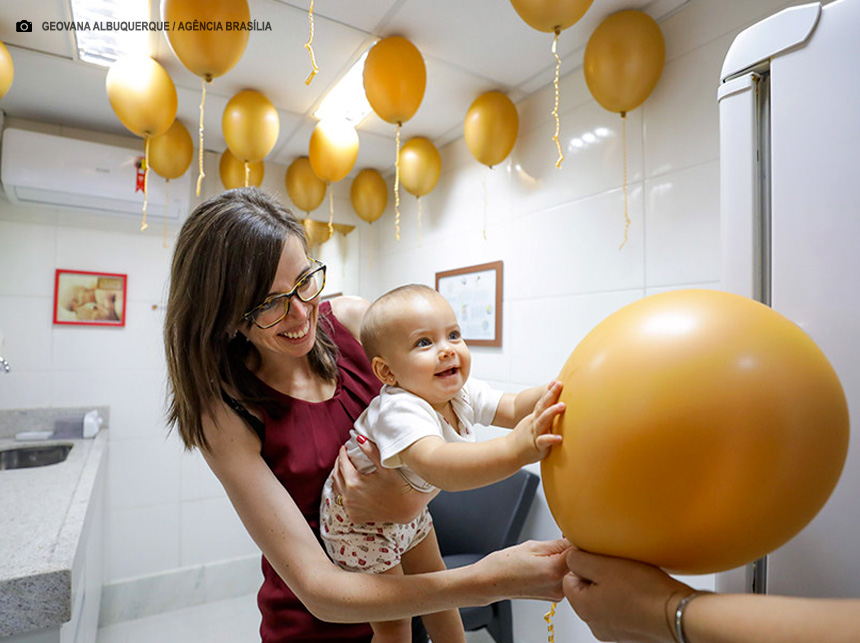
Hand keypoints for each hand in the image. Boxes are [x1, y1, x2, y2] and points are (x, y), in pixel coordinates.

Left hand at [332, 437, 434, 523]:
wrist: (405, 508)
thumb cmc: (398, 486)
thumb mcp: (385, 467)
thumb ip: (371, 452)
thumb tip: (359, 438)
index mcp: (354, 483)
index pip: (342, 463)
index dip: (343, 453)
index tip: (345, 447)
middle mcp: (348, 497)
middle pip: (336, 475)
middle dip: (339, 463)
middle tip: (343, 456)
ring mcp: (350, 508)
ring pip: (338, 489)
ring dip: (340, 477)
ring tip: (345, 469)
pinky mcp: (354, 516)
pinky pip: (344, 501)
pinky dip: (344, 492)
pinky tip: (350, 486)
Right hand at [476, 538, 571, 601]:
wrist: (490, 582)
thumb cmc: (504, 565)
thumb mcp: (533, 546)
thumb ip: (559, 543)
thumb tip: (576, 539)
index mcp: (554, 572)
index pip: (579, 552)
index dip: (576, 540)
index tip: (571, 534)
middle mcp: (559, 587)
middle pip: (579, 563)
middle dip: (572, 551)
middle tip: (555, 544)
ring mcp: (558, 594)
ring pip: (573, 571)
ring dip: (566, 561)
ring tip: (546, 557)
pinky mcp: (555, 597)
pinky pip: (565, 578)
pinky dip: (560, 570)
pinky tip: (546, 565)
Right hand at [511, 380, 563, 463]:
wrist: (510, 451)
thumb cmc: (526, 437)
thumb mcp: (534, 423)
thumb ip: (545, 415)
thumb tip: (557, 406)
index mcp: (535, 417)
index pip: (543, 401)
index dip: (550, 391)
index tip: (557, 381)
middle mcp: (535, 423)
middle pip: (542, 406)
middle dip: (551, 395)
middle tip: (559, 385)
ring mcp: (535, 433)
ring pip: (543, 421)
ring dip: (552, 412)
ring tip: (562, 406)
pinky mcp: (536, 445)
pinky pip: (543, 441)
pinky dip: (550, 439)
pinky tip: (559, 438)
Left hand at [564, 548, 693, 642]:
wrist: (677, 614)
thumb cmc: (643, 592)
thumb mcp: (603, 565)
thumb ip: (579, 559)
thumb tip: (571, 557)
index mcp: (583, 608)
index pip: (568, 579)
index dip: (584, 564)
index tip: (599, 559)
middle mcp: (595, 623)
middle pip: (587, 590)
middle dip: (600, 576)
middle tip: (617, 567)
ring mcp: (613, 630)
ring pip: (605, 599)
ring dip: (616, 586)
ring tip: (633, 578)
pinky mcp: (631, 630)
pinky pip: (622, 608)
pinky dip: (629, 598)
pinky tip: (642, 591)